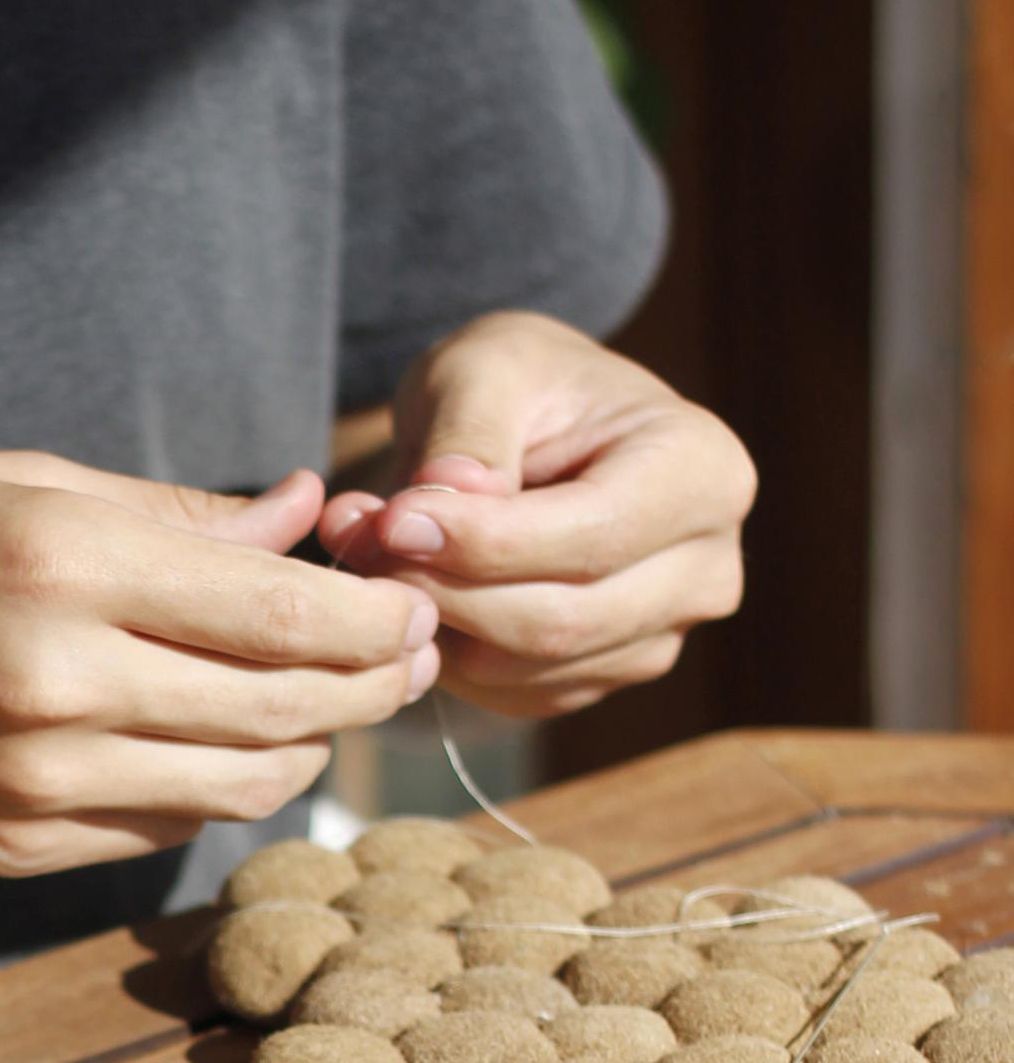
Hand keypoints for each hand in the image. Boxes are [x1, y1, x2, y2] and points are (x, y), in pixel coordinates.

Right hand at [0, 450, 439, 874]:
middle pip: (284, 710)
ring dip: (308, 746)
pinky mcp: (14, 846)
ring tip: (327, 701)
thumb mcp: (21, 479)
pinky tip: (222, 740)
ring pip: (242, 786)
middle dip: (372, 685)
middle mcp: (55, 685)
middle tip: (411, 655)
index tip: (416, 606)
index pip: (283, 618)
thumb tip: (303, 517)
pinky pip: (167, 828)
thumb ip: (175, 513)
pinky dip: (218, 787)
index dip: (379, 621)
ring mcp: (33, 782)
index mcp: (61, 568)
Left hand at [317, 312, 755, 716]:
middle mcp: (705, 568)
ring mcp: (662, 634)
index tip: (389, 518)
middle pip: (561, 621)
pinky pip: (513, 696)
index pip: (589, 540)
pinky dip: (447, 653)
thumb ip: (467, 430)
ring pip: (528, 670)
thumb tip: (450, 499)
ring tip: (368, 553)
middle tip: (356, 542)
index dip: (480, 543)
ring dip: (433, 624)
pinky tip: (412, 591)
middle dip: (444, 590)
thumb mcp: (486, 366)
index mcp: (702, 472)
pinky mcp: (606, 675)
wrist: (536, 428)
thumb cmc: (520, 384)